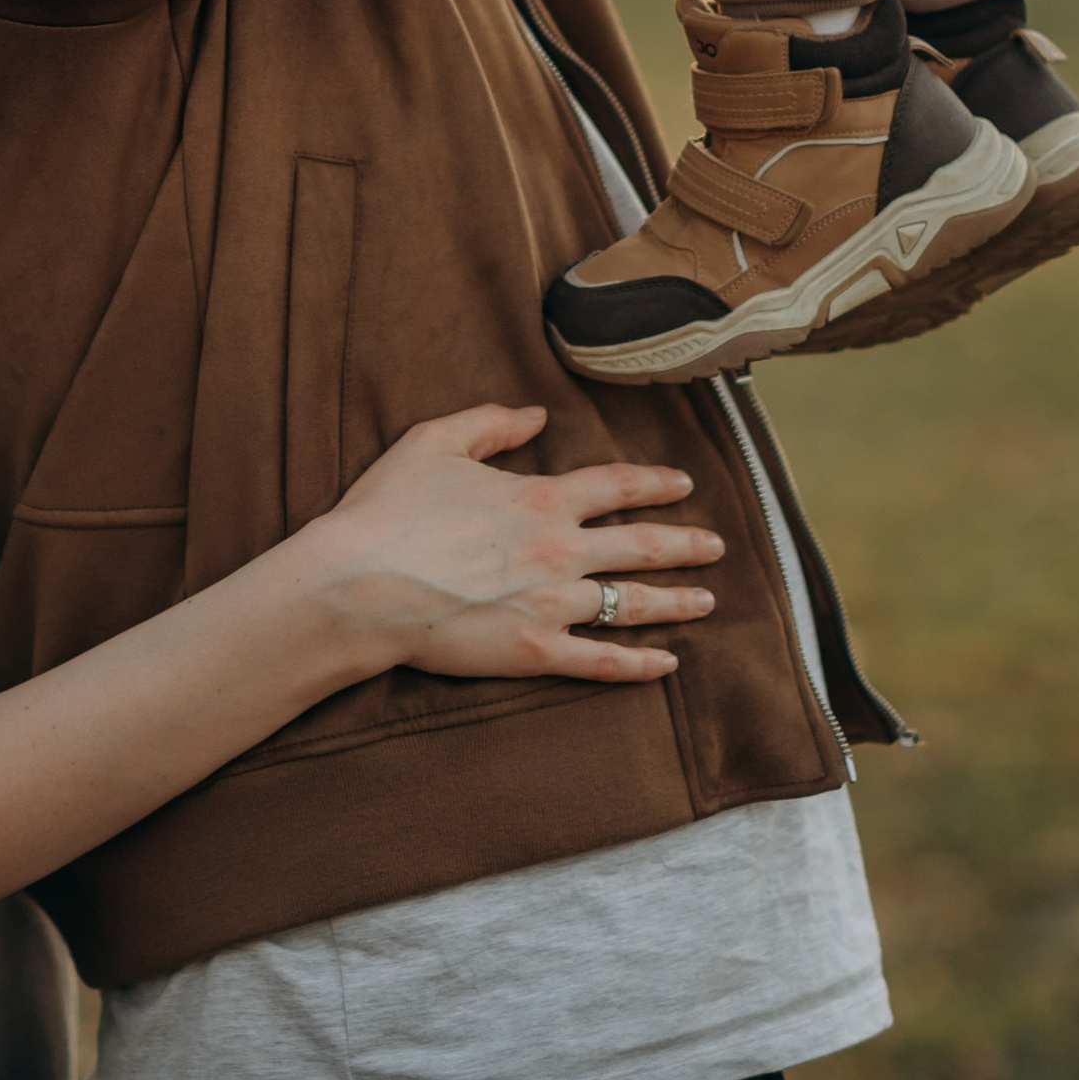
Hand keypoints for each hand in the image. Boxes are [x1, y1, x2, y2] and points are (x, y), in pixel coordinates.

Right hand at [285, 402, 721, 690]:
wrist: (361, 584)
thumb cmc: (390, 510)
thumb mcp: (434, 442)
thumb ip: (490, 424)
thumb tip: (536, 416)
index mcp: (540, 498)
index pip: (615, 487)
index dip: (654, 483)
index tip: (683, 484)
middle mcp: (559, 551)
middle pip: (640, 547)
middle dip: (685, 544)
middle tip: (717, 546)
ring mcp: (553, 606)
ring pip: (632, 604)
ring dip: (676, 601)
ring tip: (707, 601)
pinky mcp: (535, 653)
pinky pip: (601, 661)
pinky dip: (639, 664)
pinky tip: (667, 663)